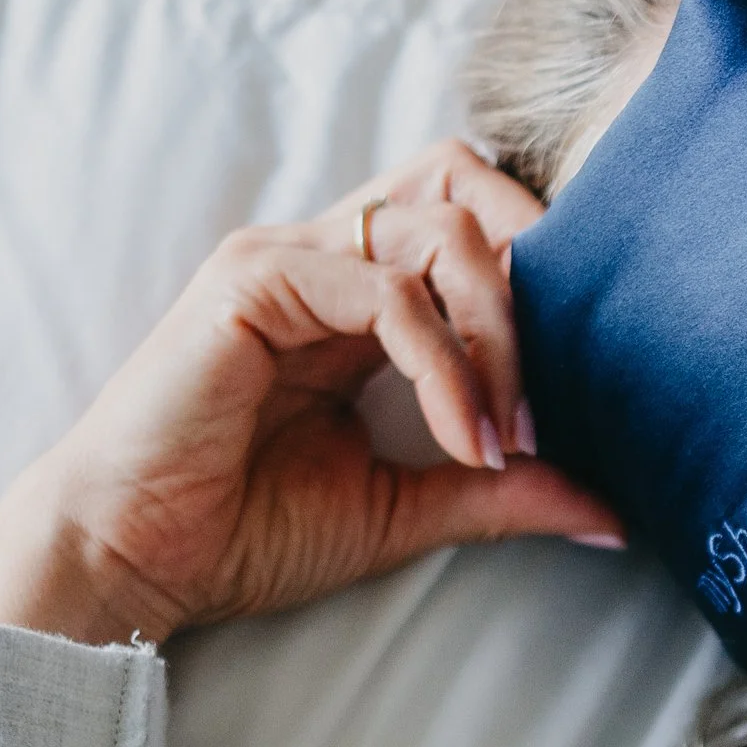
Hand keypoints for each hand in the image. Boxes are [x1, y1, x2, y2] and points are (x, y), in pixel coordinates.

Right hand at [0, 140, 622, 646]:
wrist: (131, 564)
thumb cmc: (244, 533)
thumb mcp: (410, 508)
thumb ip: (507, 491)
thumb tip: (615, 505)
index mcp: (361, 298)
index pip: (474, 223)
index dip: (544, 278)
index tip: (587, 387)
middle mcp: (327, 260)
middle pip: (464, 182)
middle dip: (537, 263)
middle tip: (569, 377)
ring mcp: (287, 260)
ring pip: (440, 227)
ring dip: (501, 332)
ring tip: (511, 435)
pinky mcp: (253, 282)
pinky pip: (386, 292)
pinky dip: (446, 364)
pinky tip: (466, 440)